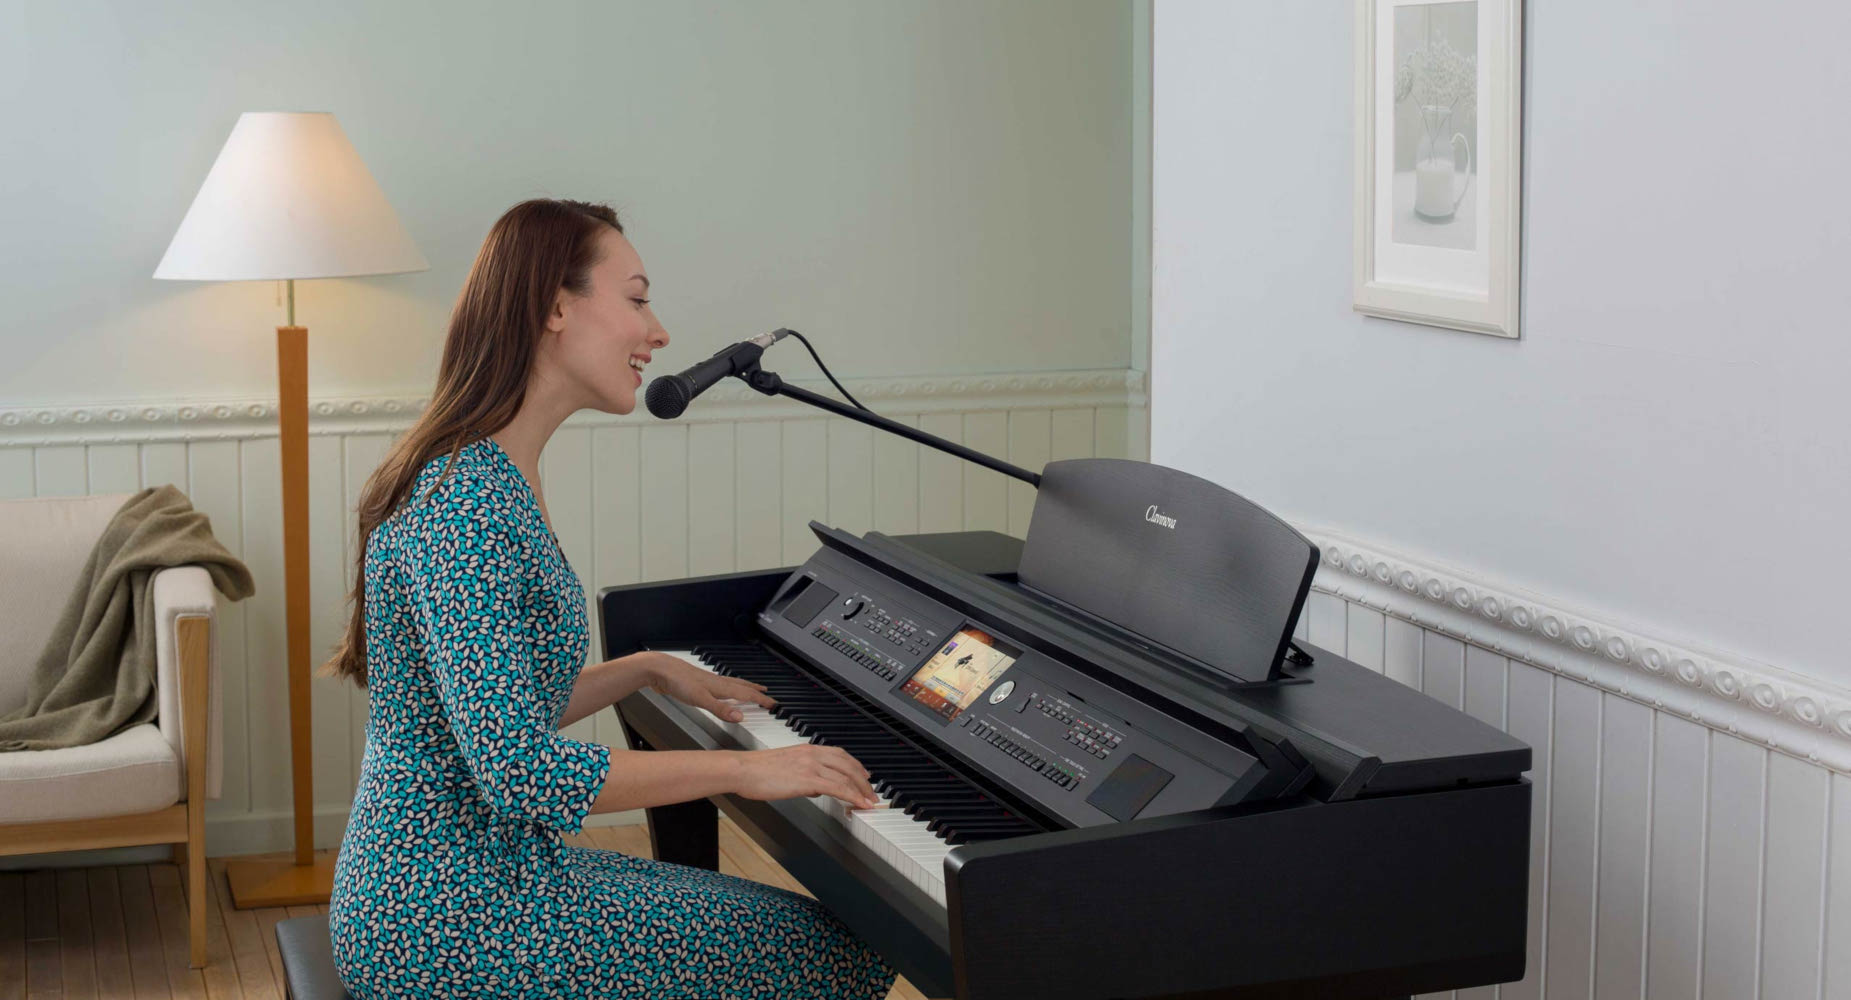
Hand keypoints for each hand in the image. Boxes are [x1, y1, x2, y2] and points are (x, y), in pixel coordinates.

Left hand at [645, 652, 774, 722]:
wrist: (658, 669)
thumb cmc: (677, 681)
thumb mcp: (700, 699)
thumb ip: (720, 709)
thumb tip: (740, 717)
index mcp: (720, 686)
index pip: (746, 694)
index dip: (761, 700)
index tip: (773, 704)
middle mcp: (716, 683)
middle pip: (741, 687)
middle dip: (756, 691)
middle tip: (767, 694)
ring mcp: (707, 682)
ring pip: (731, 685)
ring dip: (743, 688)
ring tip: (750, 689)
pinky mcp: (697, 684)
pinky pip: (719, 687)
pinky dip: (727, 689)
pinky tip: (721, 690)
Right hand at [734, 745, 880, 810]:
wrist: (743, 769)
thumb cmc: (756, 770)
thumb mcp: (785, 766)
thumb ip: (803, 774)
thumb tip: (816, 788)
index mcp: (807, 749)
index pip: (840, 754)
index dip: (855, 765)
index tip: (863, 775)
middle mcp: (813, 754)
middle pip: (848, 764)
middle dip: (863, 780)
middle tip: (871, 792)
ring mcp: (811, 766)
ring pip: (846, 776)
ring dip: (861, 790)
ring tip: (869, 802)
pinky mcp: (807, 779)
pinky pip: (837, 788)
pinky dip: (852, 796)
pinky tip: (858, 804)